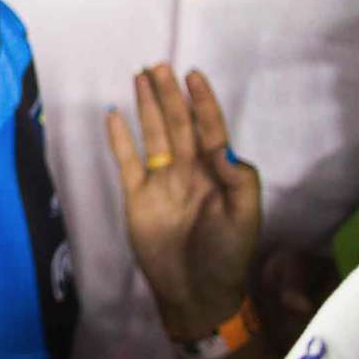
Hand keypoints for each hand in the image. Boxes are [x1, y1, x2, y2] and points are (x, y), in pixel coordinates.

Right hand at [104, 65, 262, 339]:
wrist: (195, 292)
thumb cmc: (227, 256)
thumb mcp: (245, 218)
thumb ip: (240, 181)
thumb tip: (223, 147)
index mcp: (217, 173)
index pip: (209, 128)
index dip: (202, 102)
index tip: (193, 75)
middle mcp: (189, 170)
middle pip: (178, 124)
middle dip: (169, 95)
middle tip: (159, 65)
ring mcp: (161, 182)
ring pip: (153, 135)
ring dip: (147, 106)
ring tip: (140, 77)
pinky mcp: (137, 197)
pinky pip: (127, 162)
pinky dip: (119, 139)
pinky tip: (113, 115)